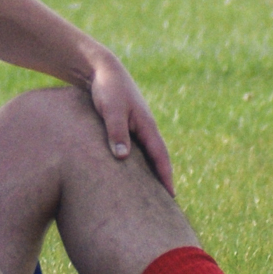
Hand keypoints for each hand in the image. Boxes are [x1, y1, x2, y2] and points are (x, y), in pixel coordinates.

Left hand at [86, 49, 171, 193]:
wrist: (101, 69)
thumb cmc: (107, 89)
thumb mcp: (111, 110)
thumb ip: (116, 132)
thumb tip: (122, 158)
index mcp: (147, 126)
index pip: (160, 157)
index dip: (165, 177)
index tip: (171, 197)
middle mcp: (145, 128)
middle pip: (157, 159)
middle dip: (161, 179)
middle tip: (165, 204)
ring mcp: (136, 127)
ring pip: (146, 155)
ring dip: (149, 172)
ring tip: (149, 194)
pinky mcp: (125, 126)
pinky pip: (135, 149)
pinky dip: (136, 163)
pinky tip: (128, 173)